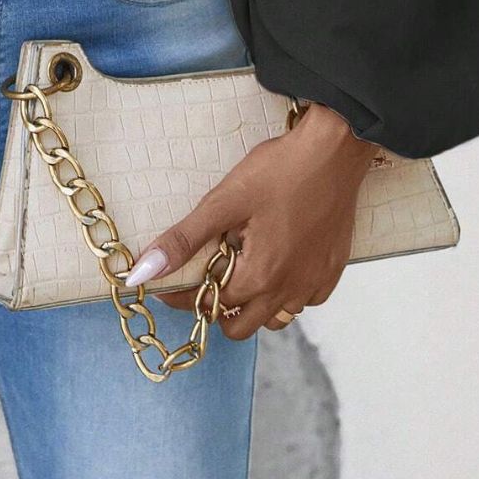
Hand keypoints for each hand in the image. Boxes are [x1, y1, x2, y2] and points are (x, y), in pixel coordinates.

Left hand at [124, 101, 377, 338]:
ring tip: (240, 265)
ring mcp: (314, 284)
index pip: (209, 306)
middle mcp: (289, 291)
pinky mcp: (332, 272)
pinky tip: (276, 260)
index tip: (167, 283)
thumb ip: (184, 240)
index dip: (183, 296)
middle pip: (240, 326)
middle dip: (216, 308)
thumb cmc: (279, 171)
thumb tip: (143, 272)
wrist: (335, 151)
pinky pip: (302, 300)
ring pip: (274, 318)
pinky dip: (284, 292)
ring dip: (251, 304)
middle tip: (206, 275)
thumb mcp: (224, 201)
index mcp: (259, 278)